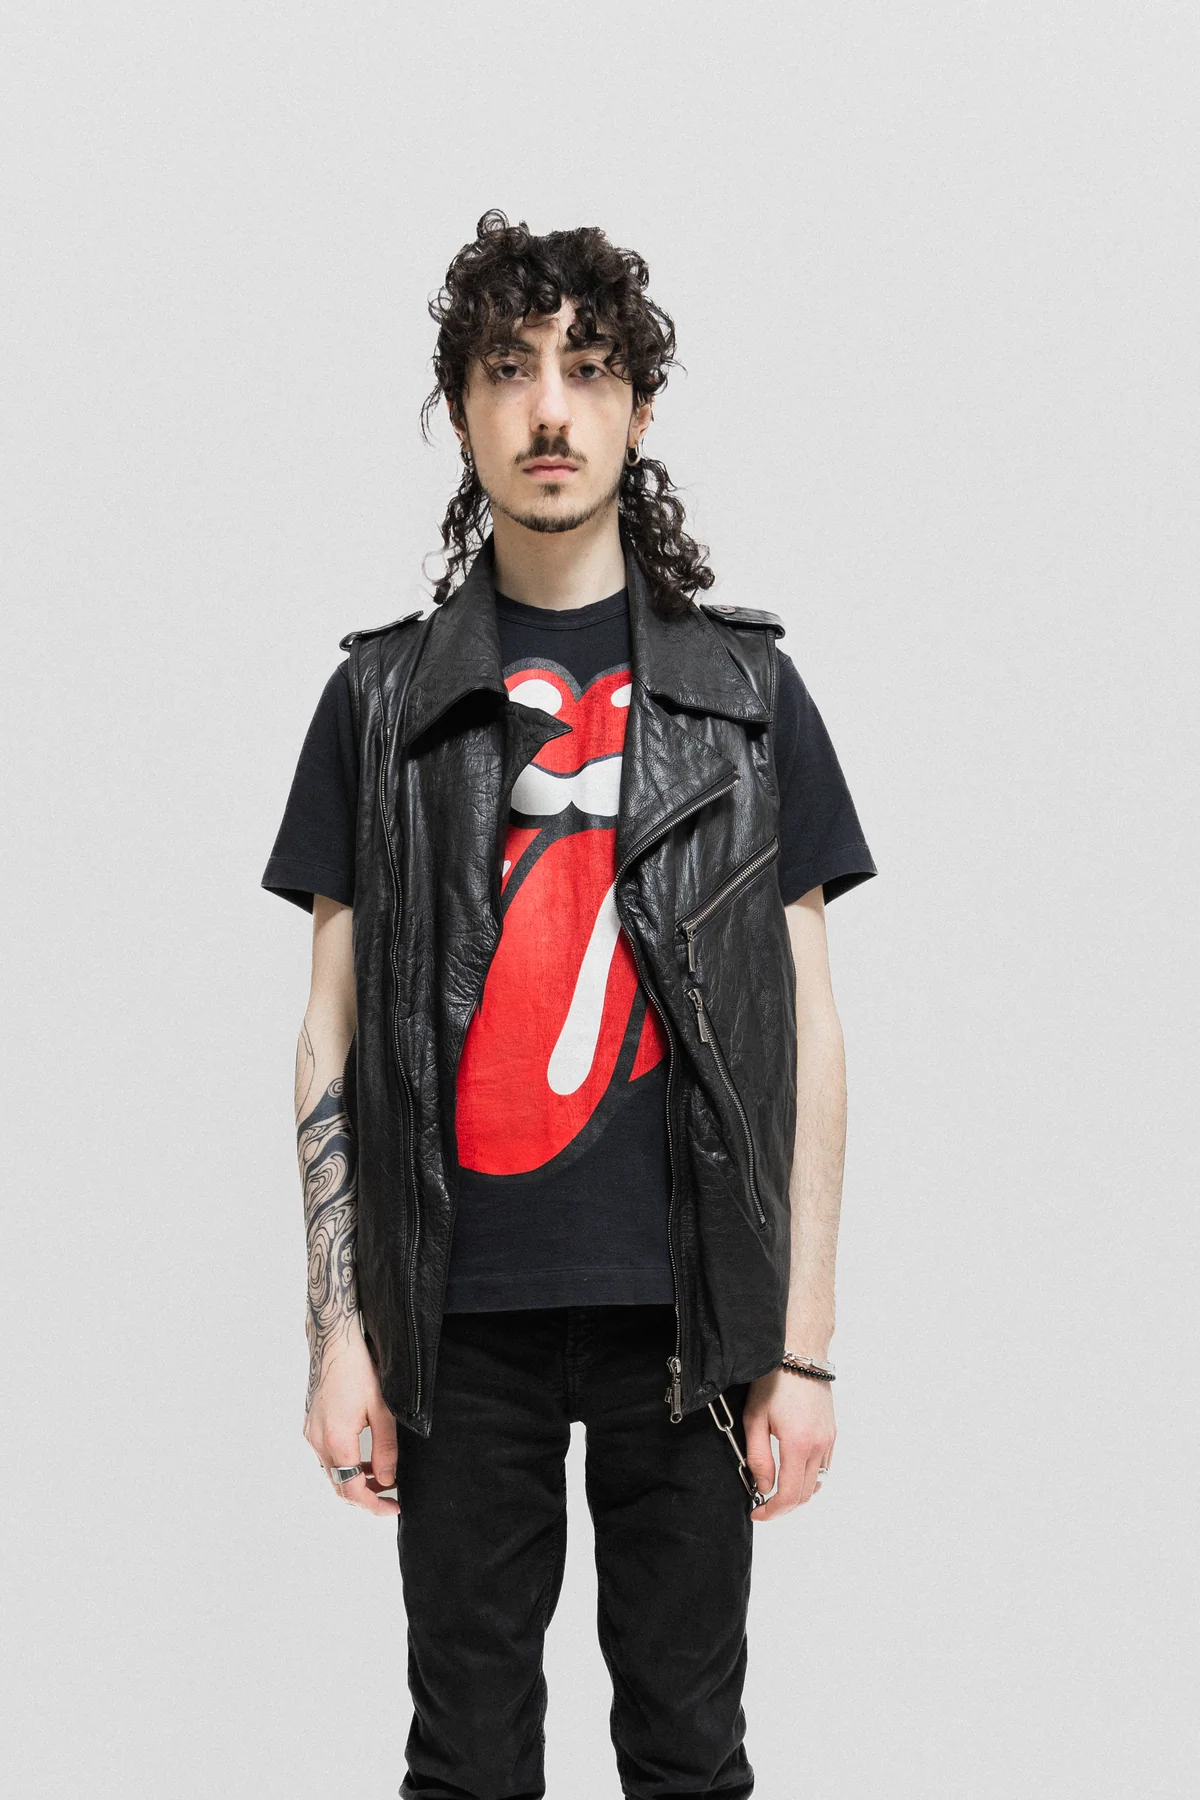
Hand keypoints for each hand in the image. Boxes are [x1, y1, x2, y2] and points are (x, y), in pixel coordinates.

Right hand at [303, 1320, 399, 1516]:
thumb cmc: (359, 1371)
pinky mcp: (310, 1426)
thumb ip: (385, 1449)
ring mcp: (310, 1434)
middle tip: (390, 1498)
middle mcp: (317, 1441)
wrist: (333, 1344)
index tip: (393, 1508)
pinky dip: (344, 1465)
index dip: (373, 1505)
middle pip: (339, 1486)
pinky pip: (327, 1457)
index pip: (352, 1489)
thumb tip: (388, 1480)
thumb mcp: (382, 1410)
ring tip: (380, 1477)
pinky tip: (362, 1458)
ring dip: (354, 1481)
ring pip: (332, 1473)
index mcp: (336, 1440)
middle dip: (365, 1496)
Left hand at [742, 1367, 834, 1520]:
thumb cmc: (773, 1381)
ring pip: (817, 1483)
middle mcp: (819, 1446)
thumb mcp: (754, 1418)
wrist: (800, 1353)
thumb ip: (758, 1457)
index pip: (789, 1495)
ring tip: (776, 1488)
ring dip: (797, 1493)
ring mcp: (829, 1440)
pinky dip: (809, 1478)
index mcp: (798, 1444)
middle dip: (783, 1506)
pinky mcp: (832, 1433)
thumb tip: (763, 1487)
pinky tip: (792, 1470)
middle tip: (763, 1505)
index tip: (757, 1513)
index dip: (772, 1511)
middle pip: (805, 1494)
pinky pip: (824, 1467)